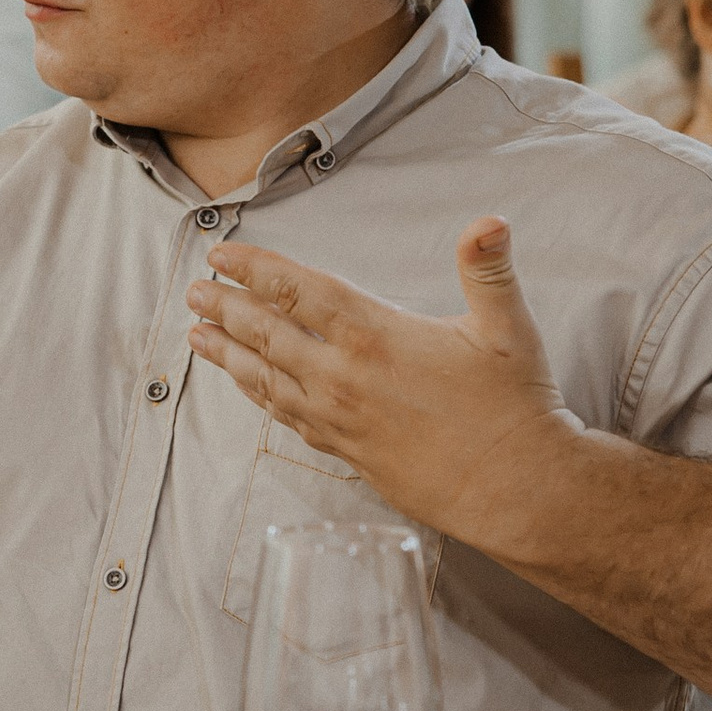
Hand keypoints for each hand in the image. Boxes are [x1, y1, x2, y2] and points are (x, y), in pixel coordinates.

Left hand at [185, 216, 576, 548]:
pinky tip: (244, 385)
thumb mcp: (507, 328)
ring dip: (227, 353)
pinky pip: (286, 416)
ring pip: (266, 378)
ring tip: (195, 334)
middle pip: (267, 333)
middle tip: (194, 290)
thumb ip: (488, 270)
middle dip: (225, 308)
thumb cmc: (514, 406)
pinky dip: (257, 394)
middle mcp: (345, 377)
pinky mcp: (346, 451)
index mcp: (375, 336)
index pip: (297, 292)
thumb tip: (490, 220)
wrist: (517, 490)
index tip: (220, 254)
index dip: (254, 269)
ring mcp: (340, 418)